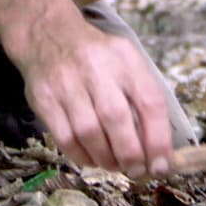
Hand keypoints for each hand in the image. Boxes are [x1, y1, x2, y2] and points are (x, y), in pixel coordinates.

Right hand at [10, 20, 173, 179]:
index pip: (149, 101)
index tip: (161, 165)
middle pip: (116, 118)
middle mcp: (95, 67)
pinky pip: (65, 137)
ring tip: (114, 165)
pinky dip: (82, 156)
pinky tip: (92, 158)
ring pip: (88, 132)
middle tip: (136, 171)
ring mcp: (66, 82)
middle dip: (130, 154)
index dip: (158, 140)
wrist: (49, 35)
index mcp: (125, 58)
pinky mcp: (44, 98)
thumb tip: (159, 152)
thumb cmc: (98, 58)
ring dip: (106, 158)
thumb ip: (144, 100)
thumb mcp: (126, 63)